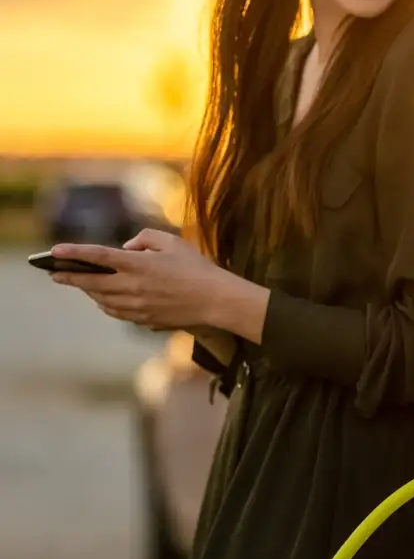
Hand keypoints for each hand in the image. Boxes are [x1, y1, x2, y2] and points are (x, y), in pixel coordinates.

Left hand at [50, 229, 228, 329]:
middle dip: (69, 277)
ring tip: (79, 283)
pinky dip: (105, 303)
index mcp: (139, 265)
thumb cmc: (196, 268)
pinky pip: (116, 312)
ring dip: (88, 291)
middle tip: (54, 273)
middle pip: (91, 283)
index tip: (54, 251)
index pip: (98, 257)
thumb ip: (145, 238)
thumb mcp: (172, 242)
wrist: (214, 300)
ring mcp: (137, 306)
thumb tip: (126, 248)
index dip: (74, 253)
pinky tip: (103, 298)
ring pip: (102, 300)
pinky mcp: (143, 320)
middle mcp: (133, 287)